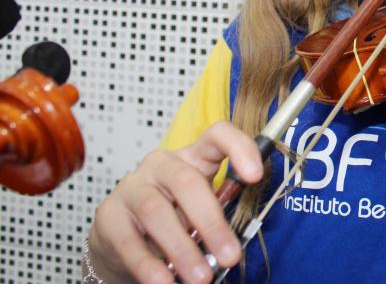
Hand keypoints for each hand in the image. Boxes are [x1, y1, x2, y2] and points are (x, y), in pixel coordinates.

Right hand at [88, 122, 262, 283]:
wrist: (123, 239)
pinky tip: (164, 280)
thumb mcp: (201, 210)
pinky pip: (129, 240)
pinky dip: (149, 264)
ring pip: (157, 212)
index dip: (239, 148)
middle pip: (187, 182)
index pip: (217, 136)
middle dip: (212, 223)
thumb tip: (236, 245)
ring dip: (183, 249)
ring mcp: (132, 187)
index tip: (256, 175)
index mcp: (193, 157)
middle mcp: (161, 165)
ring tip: (201, 277)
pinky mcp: (109, 215)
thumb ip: (219, 216)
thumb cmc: (174, 219)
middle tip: (230, 256)